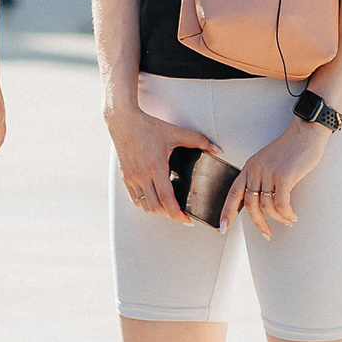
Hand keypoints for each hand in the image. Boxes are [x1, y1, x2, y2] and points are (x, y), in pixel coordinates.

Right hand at [106, 98, 219, 223]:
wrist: (123, 121)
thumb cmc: (148, 126)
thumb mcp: (176, 132)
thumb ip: (199, 141)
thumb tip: (217, 149)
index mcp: (156, 166)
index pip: (167, 199)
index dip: (177, 214)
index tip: (187, 220)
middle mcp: (142, 175)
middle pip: (156, 207)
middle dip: (170, 215)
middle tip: (180, 215)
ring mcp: (132, 178)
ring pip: (145, 206)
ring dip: (158, 211)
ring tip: (168, 209)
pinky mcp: (125, 178)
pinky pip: (135, 199)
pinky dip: (146, 204)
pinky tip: (154, 200)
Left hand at [224, 118, 328, 237]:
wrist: (305, 132)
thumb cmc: (290, 149)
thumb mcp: (268, 162)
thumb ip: (261, 178)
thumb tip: (262, 203)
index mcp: (249, 167)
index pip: (233, 193)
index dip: (227, 212)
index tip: (222, 227)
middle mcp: (256, 170)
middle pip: (250, 205)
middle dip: (258, 223)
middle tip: (266, 233)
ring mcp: (269, 173)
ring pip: (267, 207)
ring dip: (278, 219)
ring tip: (288, 221)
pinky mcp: (284, 177)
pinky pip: (282, 205)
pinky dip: (287, 214)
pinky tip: (293, 216)